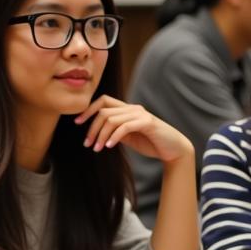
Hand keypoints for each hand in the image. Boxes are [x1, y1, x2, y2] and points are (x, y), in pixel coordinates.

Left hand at [74, 96, 192, 163]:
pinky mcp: (147, 123)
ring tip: (97, 148)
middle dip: (92, 128)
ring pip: (112, 120)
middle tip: (88, 144)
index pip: (103, 101)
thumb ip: (115, 131)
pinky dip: (114, 137)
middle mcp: (133, 108)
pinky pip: (125, 127)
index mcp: (127, 109)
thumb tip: (98, 132)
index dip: (88, 110)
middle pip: (104, 112)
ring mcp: (141, 114)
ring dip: (101, 135)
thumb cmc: (151, 143)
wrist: (173, 149)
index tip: (77, 123)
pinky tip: (110, 147)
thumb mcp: (128, 136)